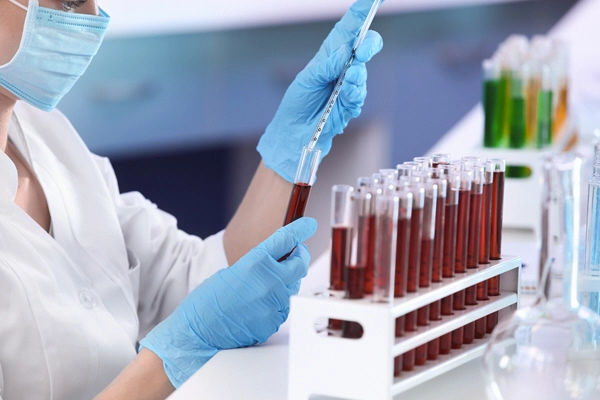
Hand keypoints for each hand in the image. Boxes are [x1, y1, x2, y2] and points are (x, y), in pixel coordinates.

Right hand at [140, 218, 317, 387]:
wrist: (199, 332)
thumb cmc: (208, 302)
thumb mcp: (232, 272)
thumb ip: (259, 265)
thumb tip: (276, 263)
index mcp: (256, 263)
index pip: (286, 240)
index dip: (300, 230)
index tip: (308, 225)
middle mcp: (270, 281)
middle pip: (300, 264)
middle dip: (299, 257)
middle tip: (296, 254)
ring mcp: (275, 303)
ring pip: (293, 287)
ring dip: (285, 283)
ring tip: (262, 288)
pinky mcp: (276, 321)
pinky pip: (284, 308)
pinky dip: (277, 304)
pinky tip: (258, 306)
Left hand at [257, 0, 383, 182]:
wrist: (295, 133)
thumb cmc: (297, 104)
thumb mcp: (306, 81)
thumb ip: (325, 67)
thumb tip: (343, 54)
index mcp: (329, 55)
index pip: (349, 29)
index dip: (361, 13)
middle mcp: (342, 67)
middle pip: (366, 46)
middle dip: (368, 45)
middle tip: (360, 52)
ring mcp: (349, 85)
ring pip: (363, 72)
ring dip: (357, 75)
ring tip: (347, 80)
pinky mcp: (351, 104)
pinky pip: (359, 95)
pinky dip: (354, 93)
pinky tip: (345, 96)